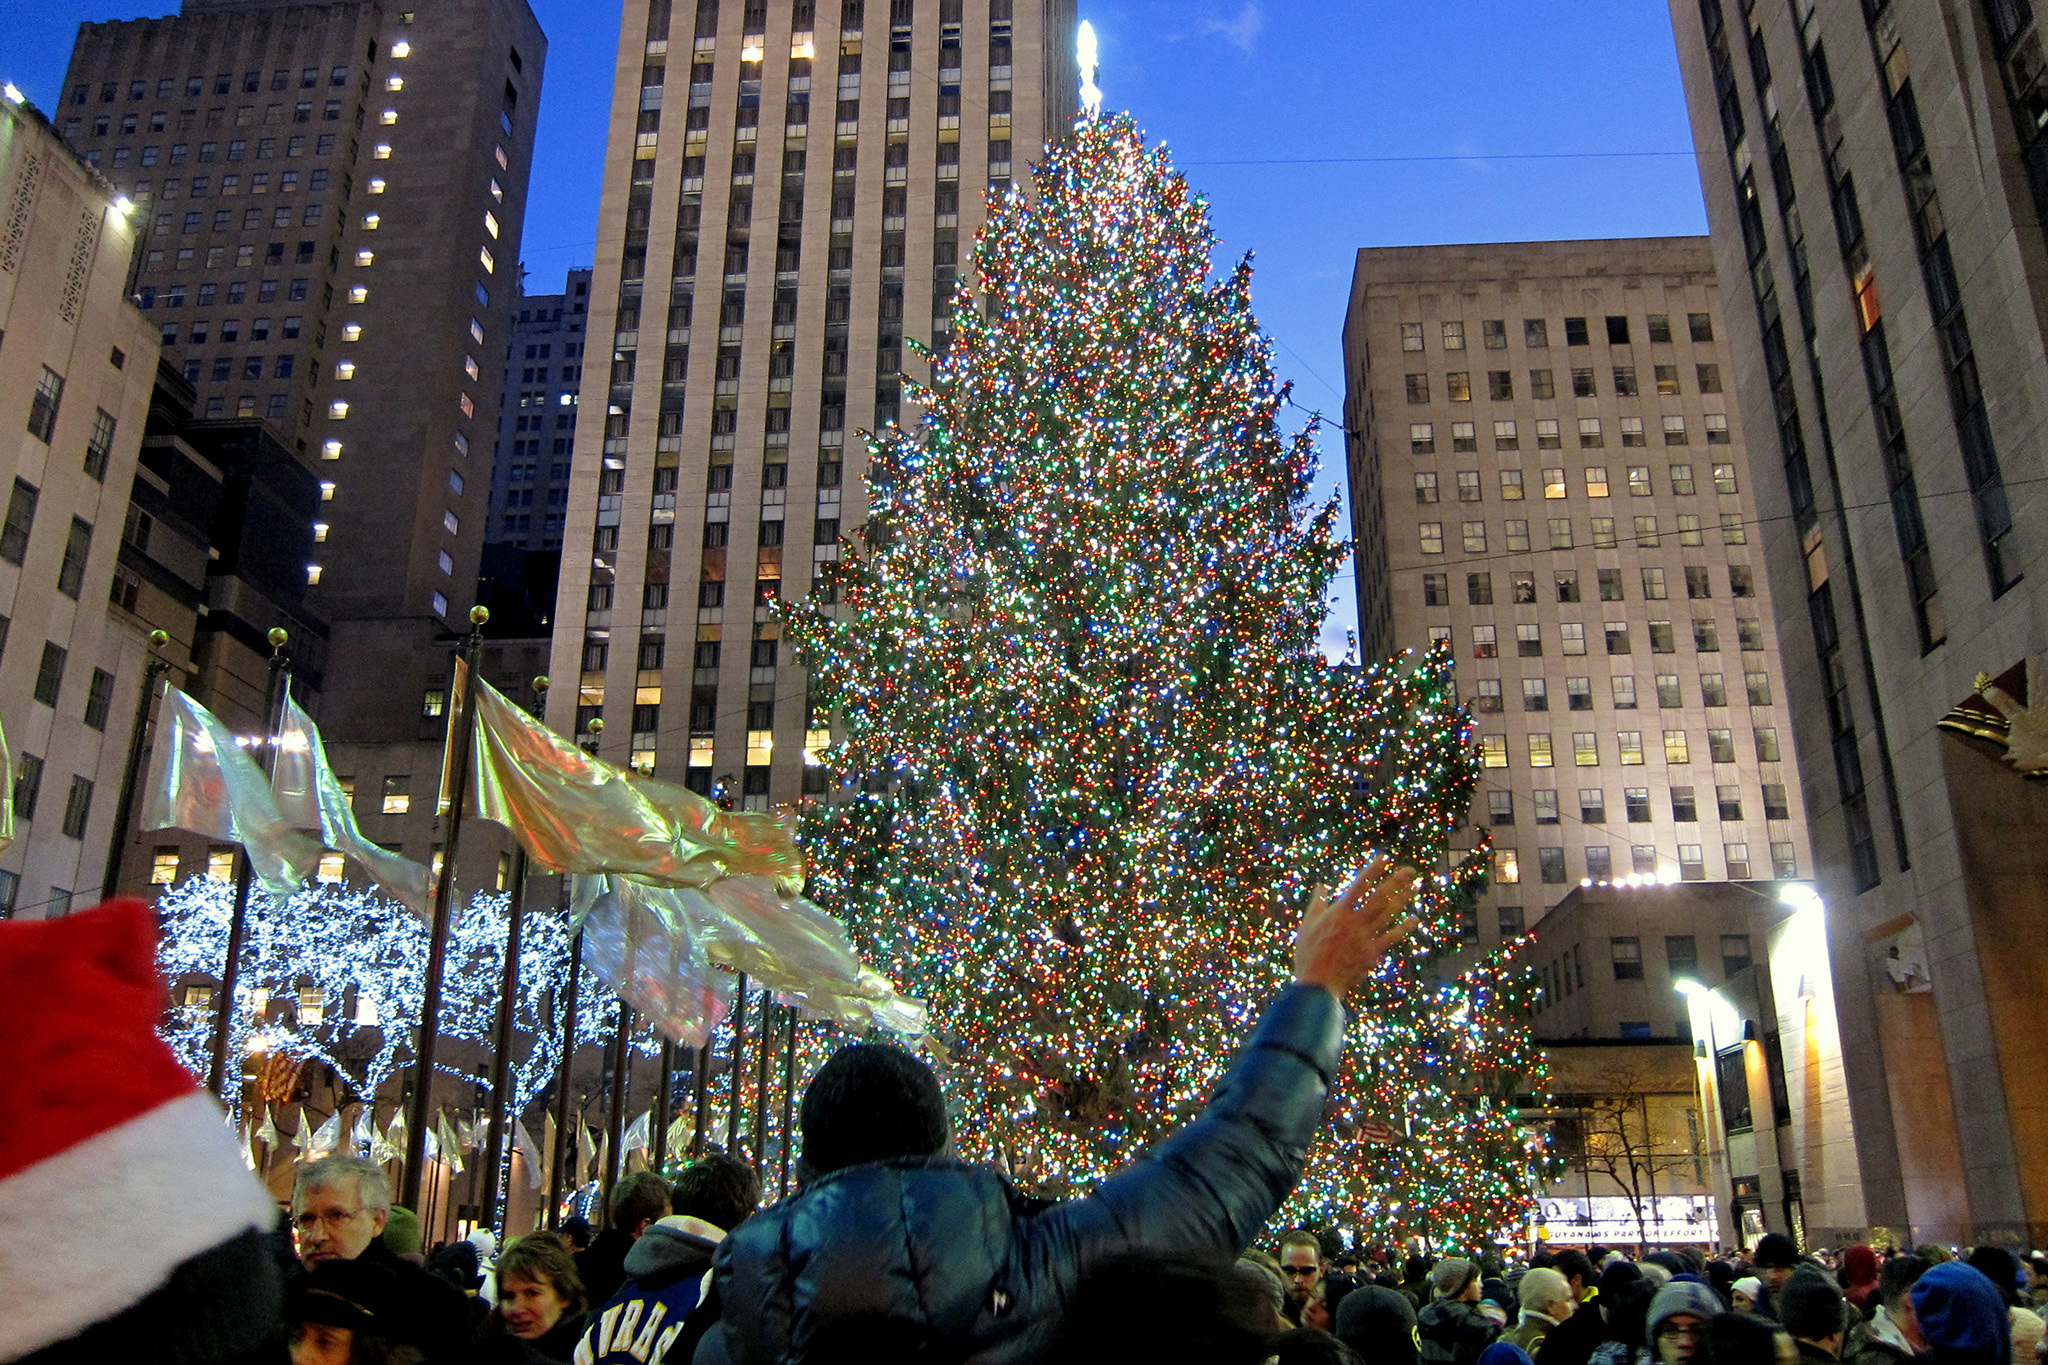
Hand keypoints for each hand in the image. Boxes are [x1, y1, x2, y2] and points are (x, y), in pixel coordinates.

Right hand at [1292, 857, 1418, 997]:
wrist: (1318, 984)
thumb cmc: (1308, 954)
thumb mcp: (1308, 925)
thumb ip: (1317, 903)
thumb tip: (1322, 885)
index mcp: (1338, 913)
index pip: (1359, 885)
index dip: (1373, 870)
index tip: (1385, 858)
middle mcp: (1355, 922)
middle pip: (1380, 897)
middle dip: (1396, 882)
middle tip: (1410, 870)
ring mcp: (1366, 938)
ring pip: (1389, 914)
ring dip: (1403, 899)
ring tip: (1415, 886)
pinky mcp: (1372, 953)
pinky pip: (1391, 937)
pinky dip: (1404, 927)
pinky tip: (1414, 918)